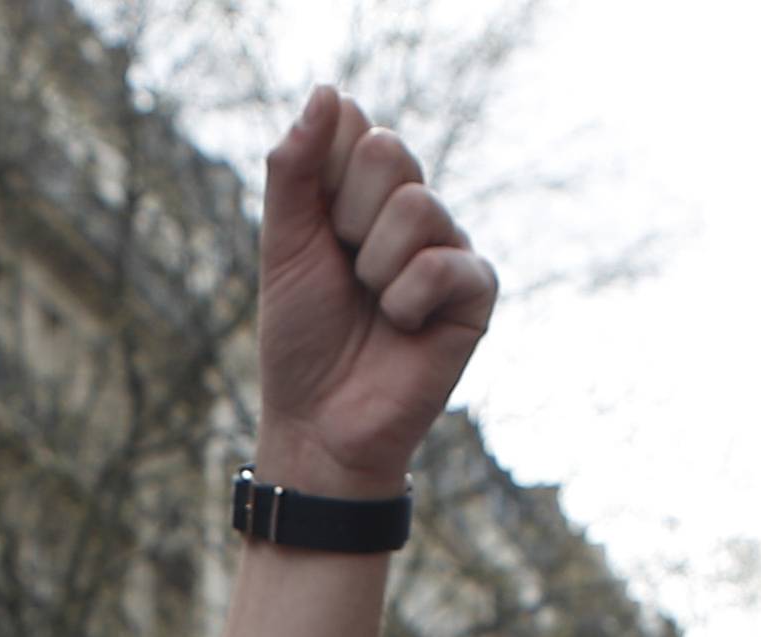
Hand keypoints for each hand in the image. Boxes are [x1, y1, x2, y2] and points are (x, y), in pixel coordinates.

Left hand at [252, 88, 493, 497]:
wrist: (320, 422)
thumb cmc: (302, 337)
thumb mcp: (284, 243)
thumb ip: (296, 167)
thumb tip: (328, 91)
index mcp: (364, 191)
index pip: (354, 127)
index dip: (323, 178)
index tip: (316, 230)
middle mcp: (411, 209)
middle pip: (387, 150)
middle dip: (347, 219)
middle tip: (346, 272)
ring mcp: (448, 246)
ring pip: (414, 206)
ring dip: (373, 267)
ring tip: (372, 306)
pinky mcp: (476, 291)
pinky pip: (444, 263)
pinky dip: (406, 300)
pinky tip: (403, 328)